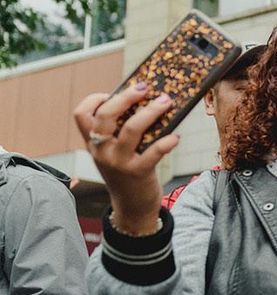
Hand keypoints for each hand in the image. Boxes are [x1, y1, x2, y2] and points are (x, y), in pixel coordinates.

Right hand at [73, 83, 178, 232]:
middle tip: (144, 87)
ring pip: (131, 130)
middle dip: (126, 97)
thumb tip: (144, 100)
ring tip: (165, 101)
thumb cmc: (127, 172)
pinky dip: (167, 142)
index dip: (94, 99)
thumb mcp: (114, 153)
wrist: (132, 207)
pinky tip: (176, 136)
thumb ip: (119, 132)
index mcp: (94, 143)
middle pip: (105, 116)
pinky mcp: (138, 172)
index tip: (112, 93)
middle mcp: (102, 151)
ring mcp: (118, 162)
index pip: (81, 115)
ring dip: (151, 112)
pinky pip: (154, 152)